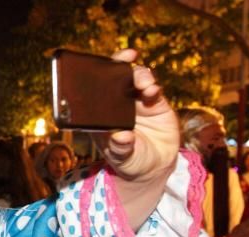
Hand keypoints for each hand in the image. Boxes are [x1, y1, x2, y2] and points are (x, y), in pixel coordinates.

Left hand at [93, 49, 178, 180]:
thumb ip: (121, 148)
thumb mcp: (122, 157)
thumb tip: (122, 137)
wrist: (154, 167)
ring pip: (136, 79)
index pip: (93, 89)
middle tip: (126, 57)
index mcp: (100, 113)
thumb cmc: (130, 161)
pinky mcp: (155, 104)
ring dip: (140, 76)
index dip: (95, 73)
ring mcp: (136, 101)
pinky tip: (152, 90)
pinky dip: (153, 87)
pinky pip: (153, 90)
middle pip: (116, 76)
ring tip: (144, 84)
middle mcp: (117, 103)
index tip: (95, 64)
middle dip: (120, 63)